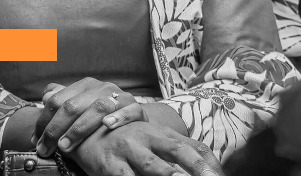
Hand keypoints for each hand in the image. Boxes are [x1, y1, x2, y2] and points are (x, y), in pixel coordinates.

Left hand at [34, 79, 145, 156]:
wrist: (133, 115)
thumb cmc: (102, 114)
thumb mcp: (81, 104)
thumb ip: (63, 100)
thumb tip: (45, 96)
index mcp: (85, 85)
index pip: (58, 101)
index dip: (44, 122)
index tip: (36, 141)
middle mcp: (101, 88)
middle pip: (73, 106)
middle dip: (56, 129)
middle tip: (46, 149)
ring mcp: (120, 96)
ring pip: (98, 108)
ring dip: (79, 128)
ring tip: (66, 145)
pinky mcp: (137, 108)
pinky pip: (131, 110)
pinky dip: (119, 117)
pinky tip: (107, 125)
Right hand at [69, 121, 223, 175]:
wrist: (85, 129)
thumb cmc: (128, 139)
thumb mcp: (155, 139)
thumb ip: (183, 149)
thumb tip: (215, 168)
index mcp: (162, 133)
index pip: (192, 147)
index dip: (208, 164)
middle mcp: (148, 138)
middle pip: (176, 150)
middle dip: (194, 165)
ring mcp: (129, 150)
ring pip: (152, 165)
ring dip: (167, 174)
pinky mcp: (110, 164)